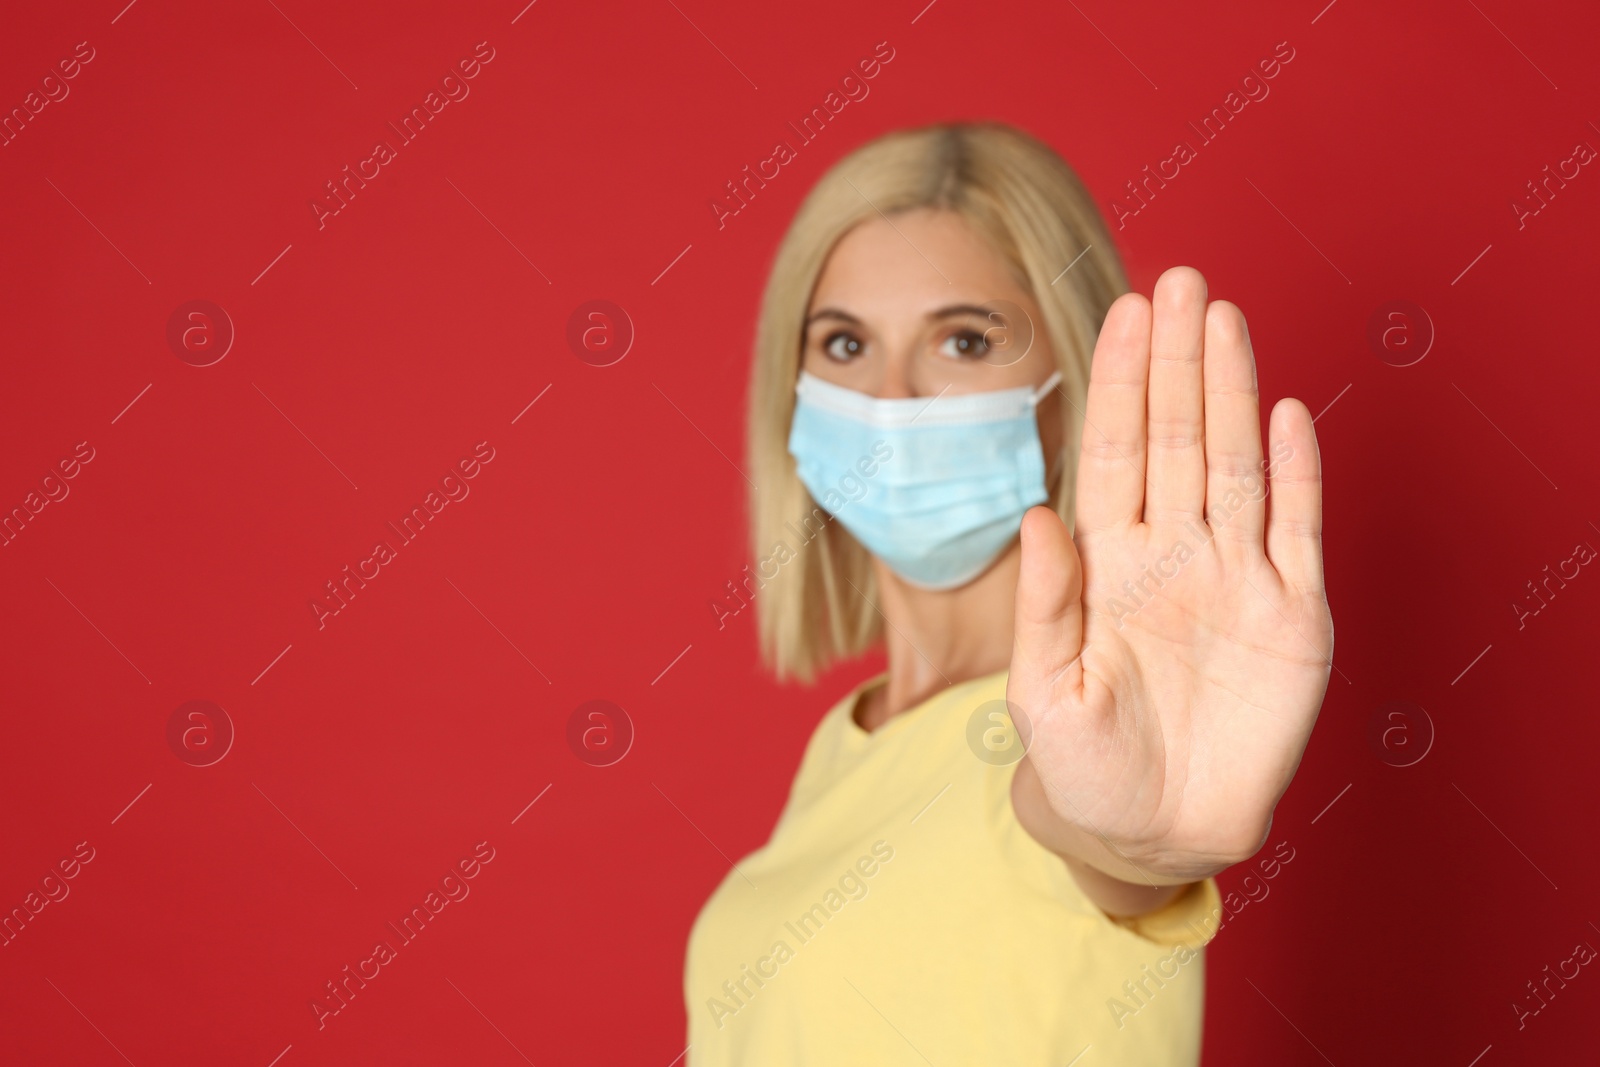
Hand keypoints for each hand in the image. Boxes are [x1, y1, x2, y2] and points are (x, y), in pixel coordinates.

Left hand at [1007, 266, 1332, 883]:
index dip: (1120, 383)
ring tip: (1223, 317)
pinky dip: (1295, 473)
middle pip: (1177, 437)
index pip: (1114, 451)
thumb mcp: (1042, 691)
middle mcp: (1172, 552)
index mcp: (1108, 562)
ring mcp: (1235, 577)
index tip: (1121, 310)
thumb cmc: (1085, 764)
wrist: (1155, 831)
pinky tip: (1286, 412)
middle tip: (1178, 280)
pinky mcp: (1293, 616)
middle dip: (1176, 361)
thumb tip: (1035, 514)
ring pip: (1236, 464)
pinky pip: (1296, 531)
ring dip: (1231, 392)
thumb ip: (1043, 604)